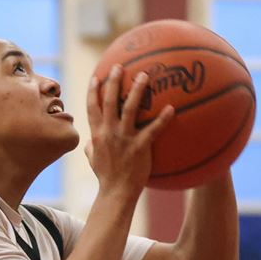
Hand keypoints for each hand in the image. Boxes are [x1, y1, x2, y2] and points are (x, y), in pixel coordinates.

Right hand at [85, 65, 174, 202]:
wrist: (116, 193)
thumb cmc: (106, 177)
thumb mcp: (92, 160)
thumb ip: (90, 147)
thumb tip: (88, 141)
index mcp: (97, 133)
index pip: (92, 107)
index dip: (93, 91)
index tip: (97, 77)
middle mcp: (109, 132)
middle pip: (109, 101)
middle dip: (113, 81)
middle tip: (119, 66)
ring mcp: (124, 138)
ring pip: (130, 108)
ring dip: (137, 90)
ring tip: (144, 75)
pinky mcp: (140, 147)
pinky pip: (153, 129)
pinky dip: (163, 118)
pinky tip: (172, 108)